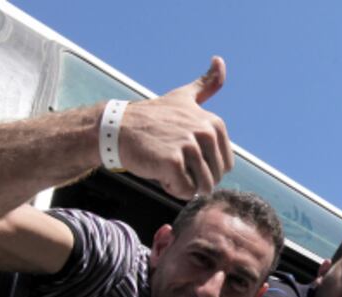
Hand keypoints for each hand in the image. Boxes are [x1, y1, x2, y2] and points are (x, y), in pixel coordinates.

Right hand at [118, 56, 233, 198]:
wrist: (118, 128)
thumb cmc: (152, 118)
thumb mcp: (183, 97)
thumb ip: (206, 85)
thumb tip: (220, 60)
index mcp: (214, 123)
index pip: (224, 166)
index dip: (202, 167)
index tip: (182, 152)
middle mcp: (206, 132)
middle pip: (214, 178)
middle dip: (193, 178)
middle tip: (171, 159)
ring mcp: (190, 146)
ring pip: (201, 187)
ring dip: (182, 184)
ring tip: (165, 164)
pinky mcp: (174, 161)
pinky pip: (185, 191)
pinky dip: (172, 188)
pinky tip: (158, 171)